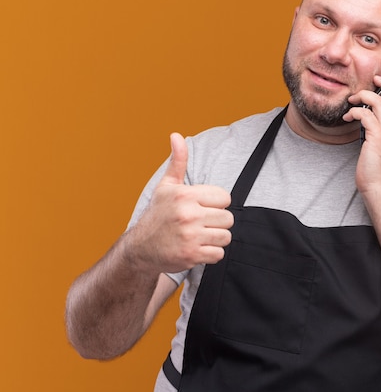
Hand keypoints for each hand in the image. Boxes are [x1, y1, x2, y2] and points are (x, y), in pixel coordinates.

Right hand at [129, 133, 233, 273]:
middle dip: (218, 222)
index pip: (225, 197)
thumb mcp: (166, 186)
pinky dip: (211, 253)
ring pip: (225, 237)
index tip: (203, 207)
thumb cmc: (158, 215)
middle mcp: (188, 215)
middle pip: (228, 218)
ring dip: (215, 238)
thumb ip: (177, 161)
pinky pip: (218, 254)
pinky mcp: (191, 255)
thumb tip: (176, 136)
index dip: (216, 204)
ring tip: (200, 235)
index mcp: (185, 195)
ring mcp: (190, 236)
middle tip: (201, 224)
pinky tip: (197, 248)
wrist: (140, 249)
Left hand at [344, 74, 380, 193]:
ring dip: (363, 96)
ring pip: (380, 101)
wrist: (379, 187)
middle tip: (375, 79)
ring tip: (352, 100)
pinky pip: (365, 114)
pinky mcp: (377, 137)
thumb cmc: (377, 170)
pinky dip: (354, 112)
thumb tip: (370, 120)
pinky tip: (347, 117)